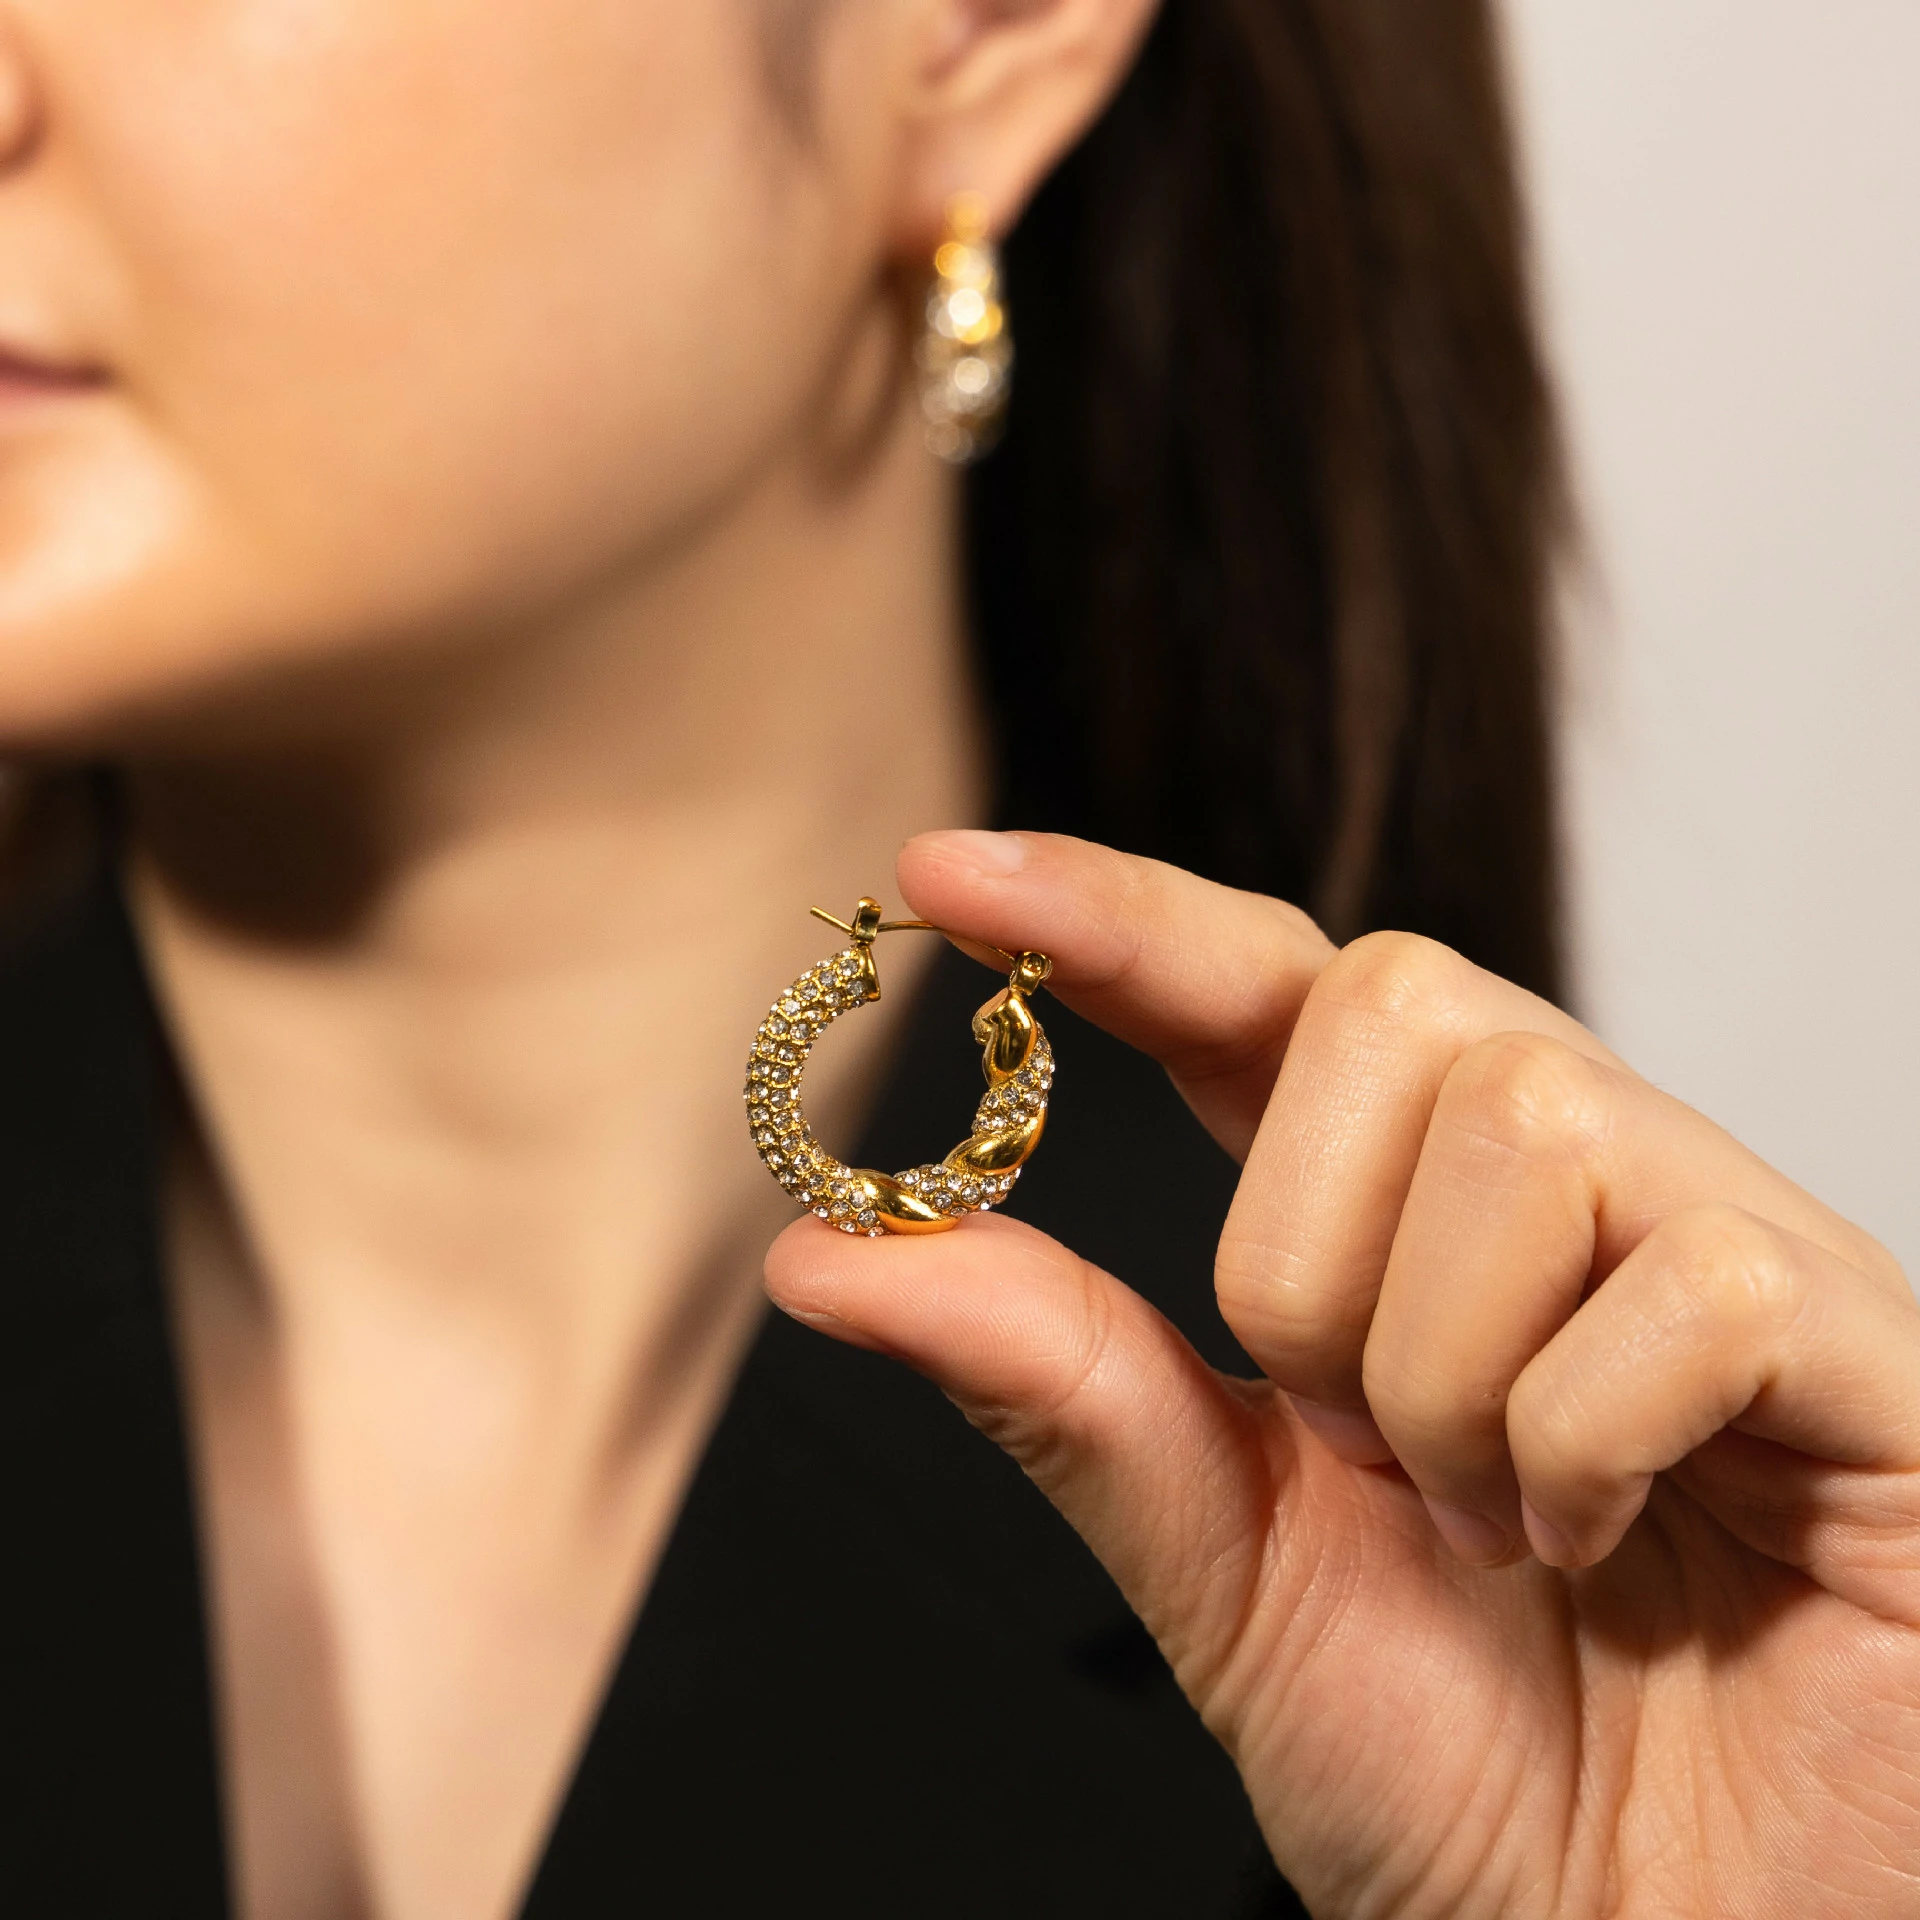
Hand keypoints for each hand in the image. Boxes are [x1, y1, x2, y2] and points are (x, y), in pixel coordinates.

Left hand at [765, 831, 1919, 1917]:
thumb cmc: (1471, 1776)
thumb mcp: (1220, 1558)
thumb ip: (1058, 1386)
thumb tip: (828, 1258)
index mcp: (1401, 1217)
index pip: (1254, 986)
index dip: (1111, 919)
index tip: (945, 879)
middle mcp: (1570, 1182)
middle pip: (1392, 1000)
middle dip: (1305, 1252)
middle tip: (1356, 1442)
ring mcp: (1725, 1240)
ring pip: (1528, 1117)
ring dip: (1443, 1368)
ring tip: (1491, 1520)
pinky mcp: (1866, 1342)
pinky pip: (1693, 1277)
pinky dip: (1584, 1441)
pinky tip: (1601, 1539)